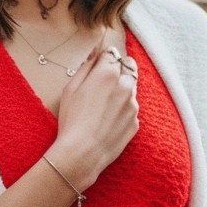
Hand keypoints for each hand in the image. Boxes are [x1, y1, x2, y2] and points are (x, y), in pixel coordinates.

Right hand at [51, 43, 138, 187]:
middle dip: (118, 70)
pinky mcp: (135, 122)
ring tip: (102, 107)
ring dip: (121, 91)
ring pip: (131, 89)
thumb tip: (95, 54)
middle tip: (103, 83)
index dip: (104, 57)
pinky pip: (130, 110)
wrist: (83, 153)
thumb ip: (86, 67)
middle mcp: (125, 86)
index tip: (98, 63)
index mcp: (108, 73)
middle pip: (128, 67)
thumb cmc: (72, 121)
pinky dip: (122, 111)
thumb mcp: (70, 88)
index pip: (112, 53)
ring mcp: (133, 105)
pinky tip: (107, 122)